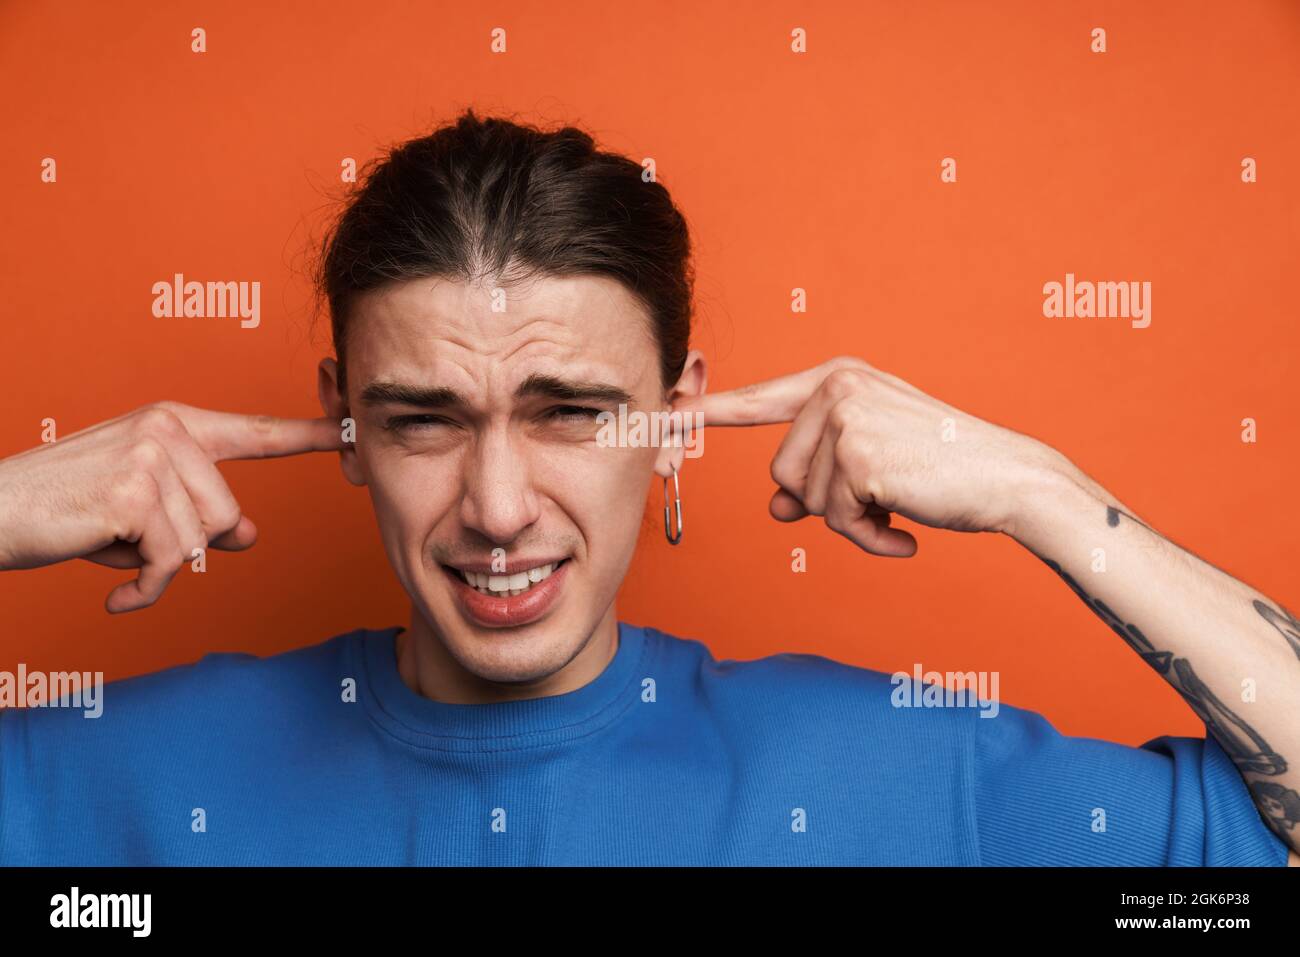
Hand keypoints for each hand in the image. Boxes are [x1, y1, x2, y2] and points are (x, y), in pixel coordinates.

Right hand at [0, 402, 345, 610]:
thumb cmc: (68, 511)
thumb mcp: (144, 513)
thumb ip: (200, 516)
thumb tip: (248, 533)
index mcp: (176, 423)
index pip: (257, 432)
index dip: (311, 436)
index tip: (354, 431)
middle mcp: (168, 428)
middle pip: (229, 514)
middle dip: (186, 542)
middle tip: (128, 536)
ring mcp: (151, 455)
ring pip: (205, 539)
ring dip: (159, 562)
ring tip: (113, 545)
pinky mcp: (134, 493)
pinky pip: (174, 562)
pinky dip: (147, 590)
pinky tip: (119, 595)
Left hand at [675, 357, 1068, 556]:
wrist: (1006, 479)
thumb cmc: (941, 470)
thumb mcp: (868, 469)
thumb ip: (815, 481)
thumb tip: (776, 508)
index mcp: (837, 379)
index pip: (758, 399)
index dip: (704, 413)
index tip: (656, 417)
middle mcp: (835, 388)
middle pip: (782, 473)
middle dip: (825, 503)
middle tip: (882, 498)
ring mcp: (844, 418)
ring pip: (804, 499)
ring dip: (849, 521)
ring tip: (897, 506)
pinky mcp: (856, 454)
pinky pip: (834, 520)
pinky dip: (868, 537)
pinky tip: (905, 529)